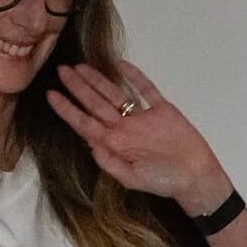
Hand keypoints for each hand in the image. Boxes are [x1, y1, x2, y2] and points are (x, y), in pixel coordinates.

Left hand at [46, 61, 229, 213]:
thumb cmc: (163, 181)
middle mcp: (124, 128)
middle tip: (60, 70)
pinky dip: (135, 77)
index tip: (51, 95)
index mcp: (114, 144)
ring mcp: (142, 117)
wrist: (195, 176)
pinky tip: (121, 65)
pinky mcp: (162, 109)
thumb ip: (109, 162)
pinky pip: (146, 90)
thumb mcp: (131, 178)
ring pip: (115, 93)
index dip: (67, 109)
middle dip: (77, 87)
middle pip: (95, 103)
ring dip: (97, 80)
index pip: (84, 123)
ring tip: (80, 67)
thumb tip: (90, 144)